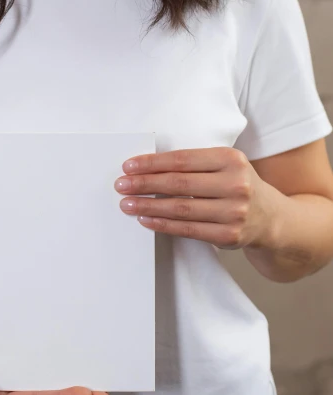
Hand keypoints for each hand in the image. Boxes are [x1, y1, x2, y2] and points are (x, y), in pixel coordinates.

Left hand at [114, 147, 274, 250]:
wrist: (272, 218)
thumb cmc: (237, 185)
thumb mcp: (225, 165)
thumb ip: (194, 164)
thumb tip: (146, 168)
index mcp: (231, 159)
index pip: (182, 160)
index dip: (152, 163)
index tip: (129, 166)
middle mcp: (235, 184)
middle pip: (179, 184)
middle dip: (144, 184)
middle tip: (121, 185)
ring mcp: (234, 212)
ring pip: (181, 208)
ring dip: (148, 206)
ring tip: (127, 204)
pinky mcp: (229, 235)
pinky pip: (188, 229)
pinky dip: (163, 224)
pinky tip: (145, 219)